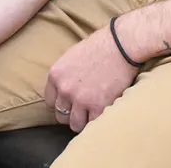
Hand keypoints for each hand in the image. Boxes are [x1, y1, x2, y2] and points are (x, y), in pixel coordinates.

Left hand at [44, 18, 138, 132]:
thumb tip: (65, 89)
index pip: (49, 101)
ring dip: (84, 121)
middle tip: (83, 109)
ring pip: (75, 124)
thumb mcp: (72, 57)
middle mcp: (65, 89)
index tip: (70, 102)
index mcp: (56, 75)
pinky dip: (98, 122)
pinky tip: (103, 113)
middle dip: (71, 113)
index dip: (61, 103)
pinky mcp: (99, 107)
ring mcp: (81, 99)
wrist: (121, 45)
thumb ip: (65, 75)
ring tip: (92, 113)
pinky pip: (93, 125)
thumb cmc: (99, 46)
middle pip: (60, 115)